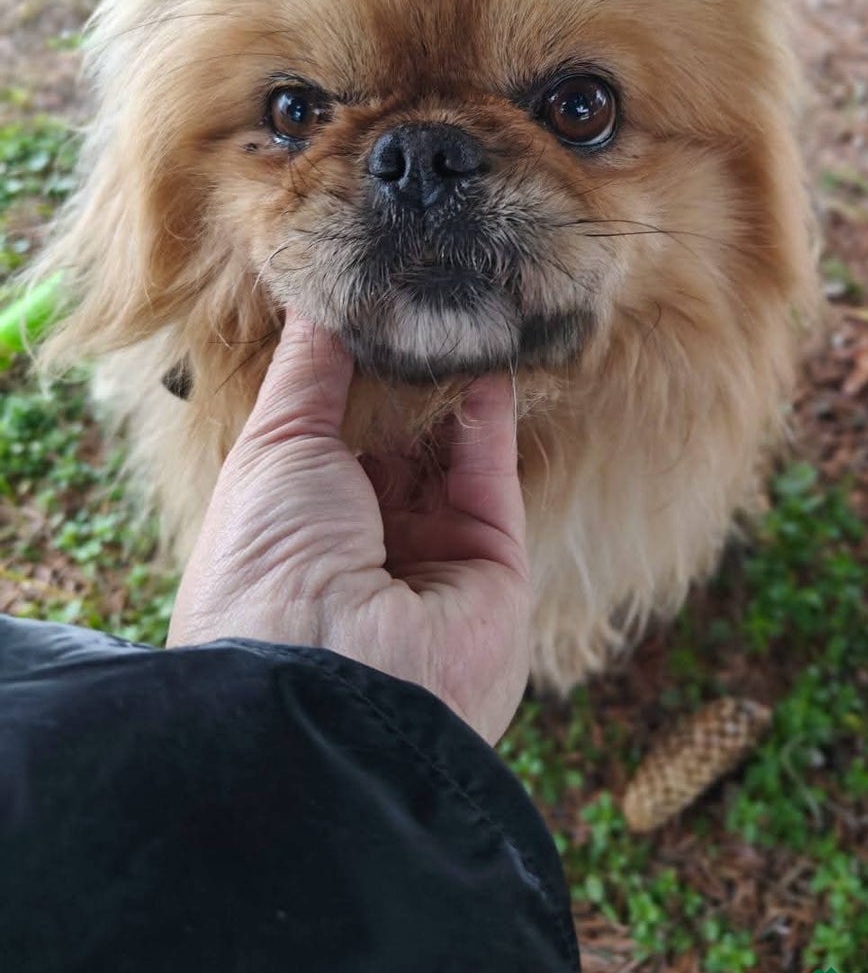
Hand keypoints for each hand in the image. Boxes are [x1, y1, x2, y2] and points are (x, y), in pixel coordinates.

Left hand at [167, 312, 530, 743]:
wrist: (329, 675)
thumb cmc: (270, 563)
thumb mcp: (274, 445)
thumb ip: (307, 369)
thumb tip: (316, 298)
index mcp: (294, 528)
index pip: (327, 438)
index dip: (343, 376)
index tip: (360, 307)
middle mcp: (363, 546)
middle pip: (393, 442)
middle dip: (402, 375)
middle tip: (415, 296)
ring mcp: (430, 554)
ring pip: (447, 450)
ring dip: (451, 383)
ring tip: (455, 306)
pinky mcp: (493, 560)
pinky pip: (491, 470)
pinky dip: (490, 411)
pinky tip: (485, 350)